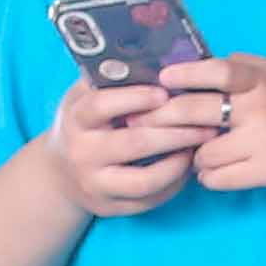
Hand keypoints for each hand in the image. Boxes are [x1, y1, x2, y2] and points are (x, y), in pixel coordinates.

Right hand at [49, 77, 201, 219]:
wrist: (58, 174)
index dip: (134, 98)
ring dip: (178, 164)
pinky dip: (174, 184)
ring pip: (145, 180)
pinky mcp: (110, 208)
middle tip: (207, 123)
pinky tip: (188, 167)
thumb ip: (109, 80)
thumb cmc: (84, 125)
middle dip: (175, 133)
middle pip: (133, 144)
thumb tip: (155, 56)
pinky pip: (149, 201)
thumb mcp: (84, 98)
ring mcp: (95, 184)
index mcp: (75, 119)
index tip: (165, 92)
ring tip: (199, 147)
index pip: (102, 106)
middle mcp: (82, 153)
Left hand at [165, 56, 265, 200]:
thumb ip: (249, 67)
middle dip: (164, 120)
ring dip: (193, 156)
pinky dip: (208, 178)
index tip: (162, 80)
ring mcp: (263, 140)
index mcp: (263, 80)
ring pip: (204, 151)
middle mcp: (261, 106)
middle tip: (143, 126)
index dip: (184, 74)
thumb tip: (207, 63)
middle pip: (196, 111)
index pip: (216, 70)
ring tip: (197, 157)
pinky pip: (220, 178)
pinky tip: (212, 175)